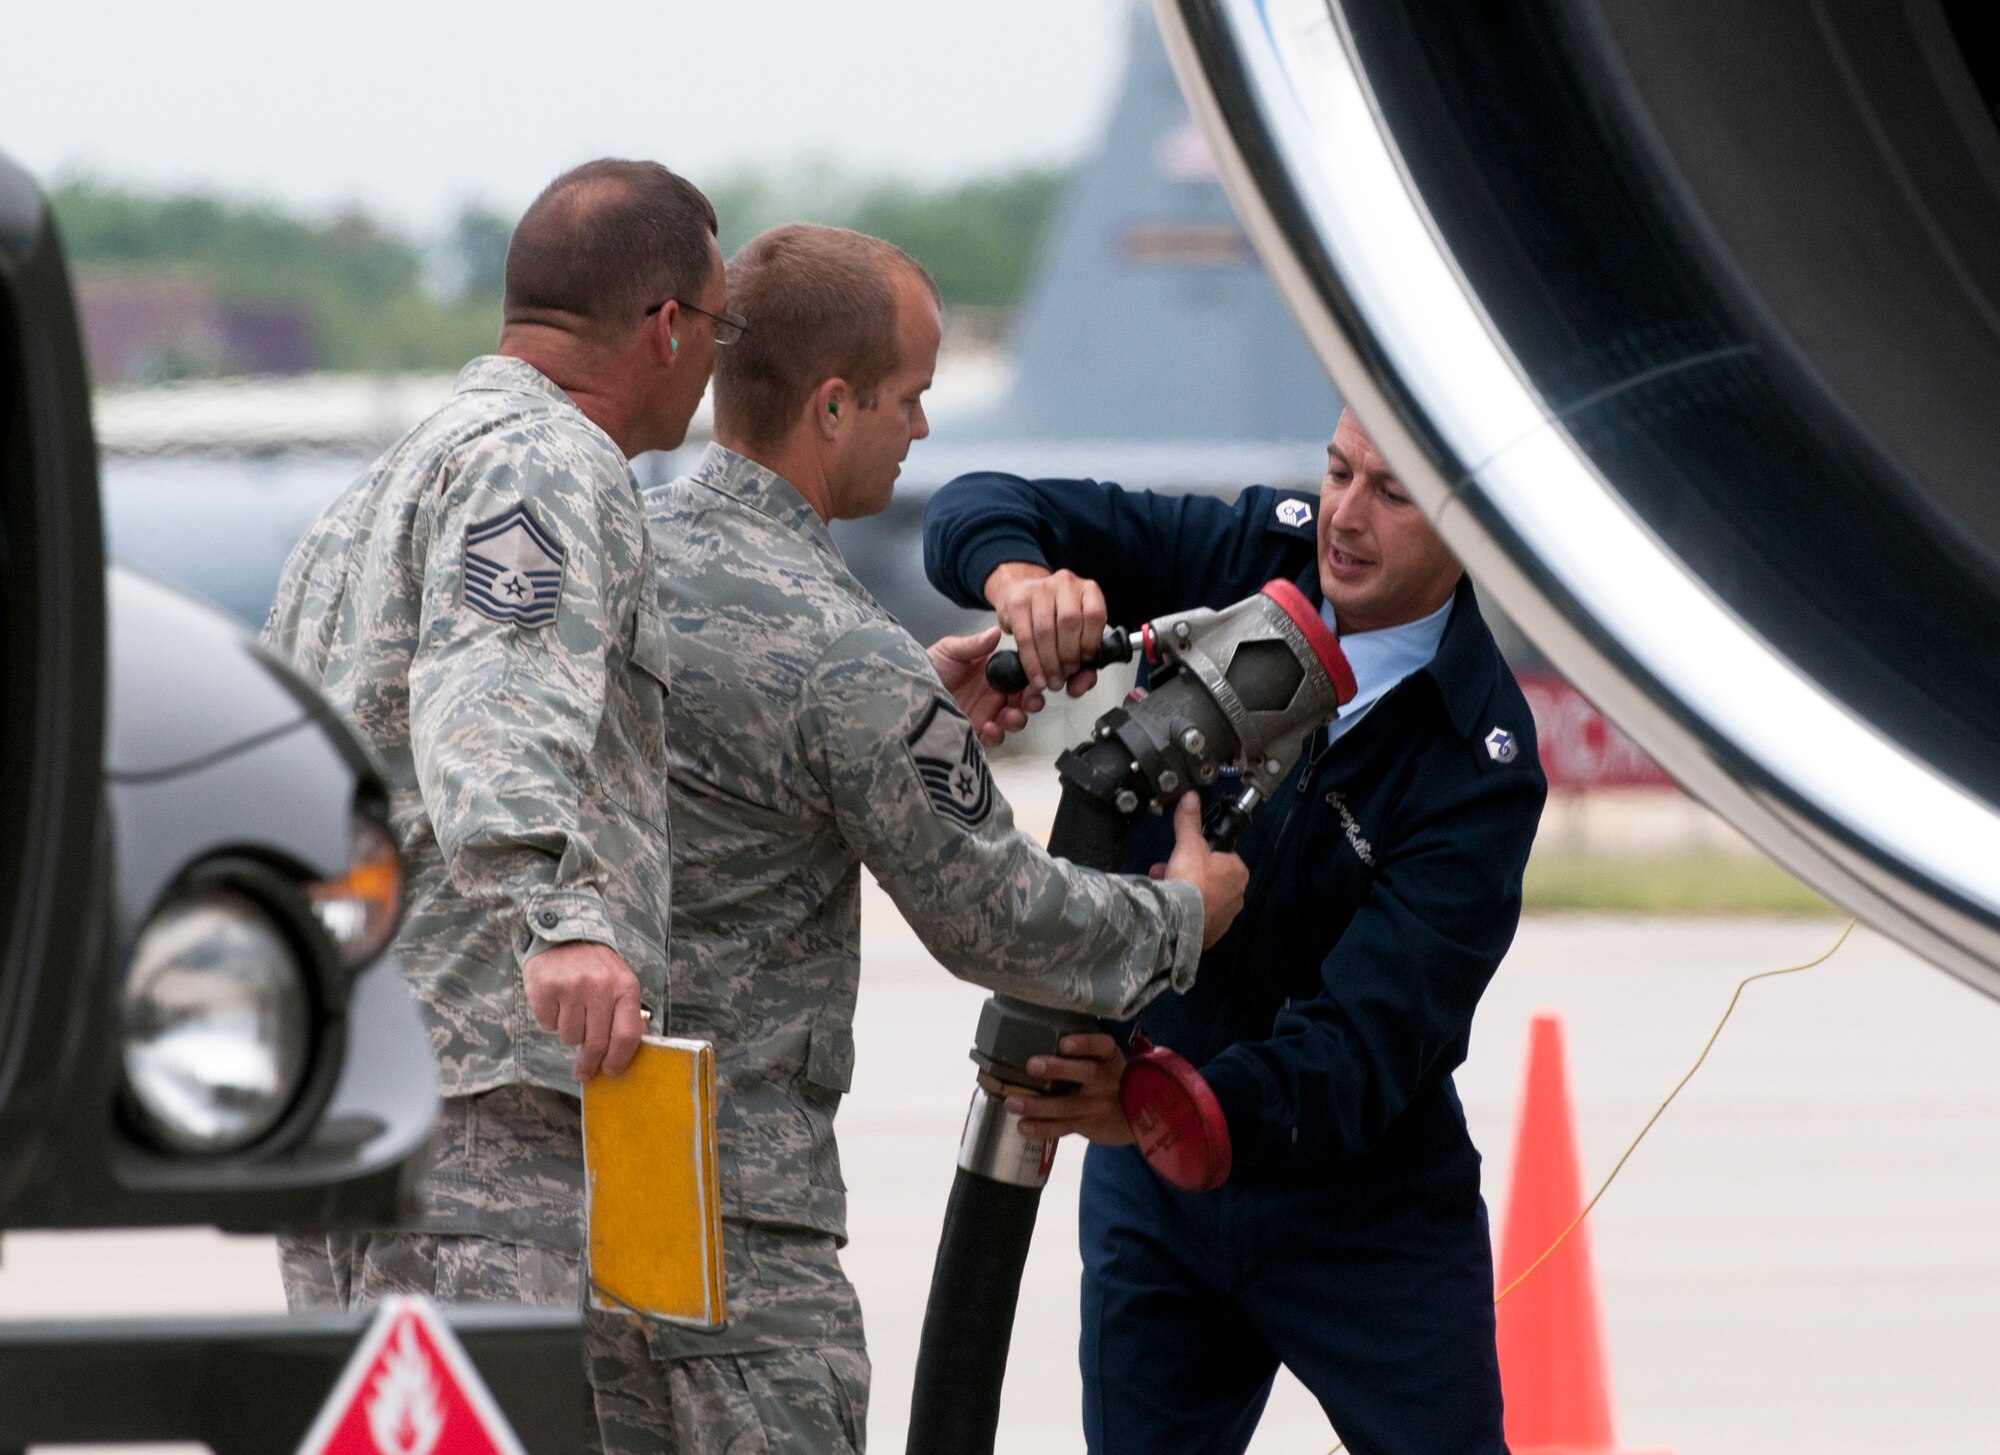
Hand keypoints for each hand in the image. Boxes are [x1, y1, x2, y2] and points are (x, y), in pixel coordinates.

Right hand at [522, 940, 644, 1080]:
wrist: (564, 936)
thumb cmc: (596, 967)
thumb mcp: (620, 983)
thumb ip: (626, 1014)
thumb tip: (629, 1051)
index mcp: (625, 987)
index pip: (627, 1035)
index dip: (618, 1060)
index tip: (610, 1071)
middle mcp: (600, 986)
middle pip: (597, 1043)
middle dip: (590, 1063)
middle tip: (583, 1072)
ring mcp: (572, 987)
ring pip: (570, 1037)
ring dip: (570, 1033)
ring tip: (571, 1011)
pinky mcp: (546, 988)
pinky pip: (548, 1024)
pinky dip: (551, 1020)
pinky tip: (556, 1002)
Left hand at [929, 624, 1032, 748]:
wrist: (904, 693)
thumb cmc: (927, 666)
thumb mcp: (949, 651)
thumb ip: (973, 645)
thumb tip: (996, 632)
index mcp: (992, 672)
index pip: (1020, 674)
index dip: (1032, 677)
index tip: (1038, 677)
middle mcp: (993, 694)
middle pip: (1023, 699)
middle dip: (1033, 702)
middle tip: (1032, 702)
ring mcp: (985, 714)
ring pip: (1013, 720)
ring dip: (1018, 719)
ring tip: (1010, 716)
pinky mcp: (974, 732)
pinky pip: (993, 738)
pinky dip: (997, 735)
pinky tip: (990, 727)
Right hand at [983, 563, 1106, 698]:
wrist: (1022, 596)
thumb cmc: (1053, 618)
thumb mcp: (1076, 637)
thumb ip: (1085, 666)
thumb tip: (1080, 686)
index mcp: (1088, 590)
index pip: (1094, 615)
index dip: (1090, 643)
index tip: (1083, 661)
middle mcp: (1066, 584)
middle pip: (1069, 623)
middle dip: (1067, 657)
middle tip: (1064, 676)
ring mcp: (1040, 588)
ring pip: (1046, 631)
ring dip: (1049, 663)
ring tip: (1050, 680)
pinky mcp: (1018, 600)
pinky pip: (1025, 636)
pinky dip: (1031, 662)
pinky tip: (1036, 676)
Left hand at [1008, 1033, 1132, 1144]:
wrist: (1138, 1116)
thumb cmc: (1111, 1079)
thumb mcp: (1107, 1061)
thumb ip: (1083, 1053)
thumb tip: (1039, 1038)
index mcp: (1110, 1058)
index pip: (1102, 1046)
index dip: (1084, 1044)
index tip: (1063, 1043)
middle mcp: (1106, 1081)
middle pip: (1086, 1073)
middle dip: (1059, 1070)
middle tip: (1032, 1066)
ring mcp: (1097, 1105)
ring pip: (1068, 1105)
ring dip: (1038, 1105)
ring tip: (1012, 1103)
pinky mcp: (1087, 1125)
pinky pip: (1063, 1128)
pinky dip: (1042, 1128)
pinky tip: (1023, 1125)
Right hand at [1150, 793, 1249, 947]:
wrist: (1183, 921)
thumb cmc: (1192, 883)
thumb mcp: (1188, 844)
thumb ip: (1189, 821)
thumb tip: (1191, 798)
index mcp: (1237, 871)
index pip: (1222, 856)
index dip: (1201, 853)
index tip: (1185, 853)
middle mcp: (1237, 894)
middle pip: (1210, 878)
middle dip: (1187, 873)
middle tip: (1170, 870)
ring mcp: (1225, 915)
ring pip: (1203, 898)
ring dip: (1185, 892)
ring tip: (1164, 887)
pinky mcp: (1212, 931)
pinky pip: (1198, 916)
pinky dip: (1185, 911)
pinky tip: (1171, 907)